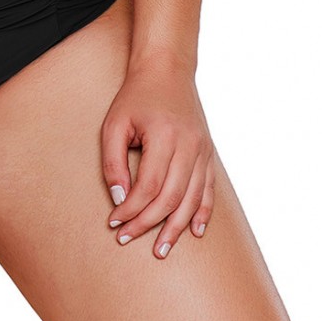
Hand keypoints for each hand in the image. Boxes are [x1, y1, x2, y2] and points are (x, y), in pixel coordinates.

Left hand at [102, 52, 214, 258]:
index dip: (131, 209)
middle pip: (172, 197)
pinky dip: (203, 213)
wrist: (167, 70)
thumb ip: (113, 162)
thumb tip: (120, 199)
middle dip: (149, 224)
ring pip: (193, 199)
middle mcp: (189, 145)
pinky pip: (209, 189)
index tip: (114, 222)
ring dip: (176, 228)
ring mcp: (202, 150)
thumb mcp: (115, 123)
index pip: (149, 186)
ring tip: (162, 250)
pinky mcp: (208, 153)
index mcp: (165, 136)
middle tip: (128, 239)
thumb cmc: (136, 96)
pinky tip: (195, 232)